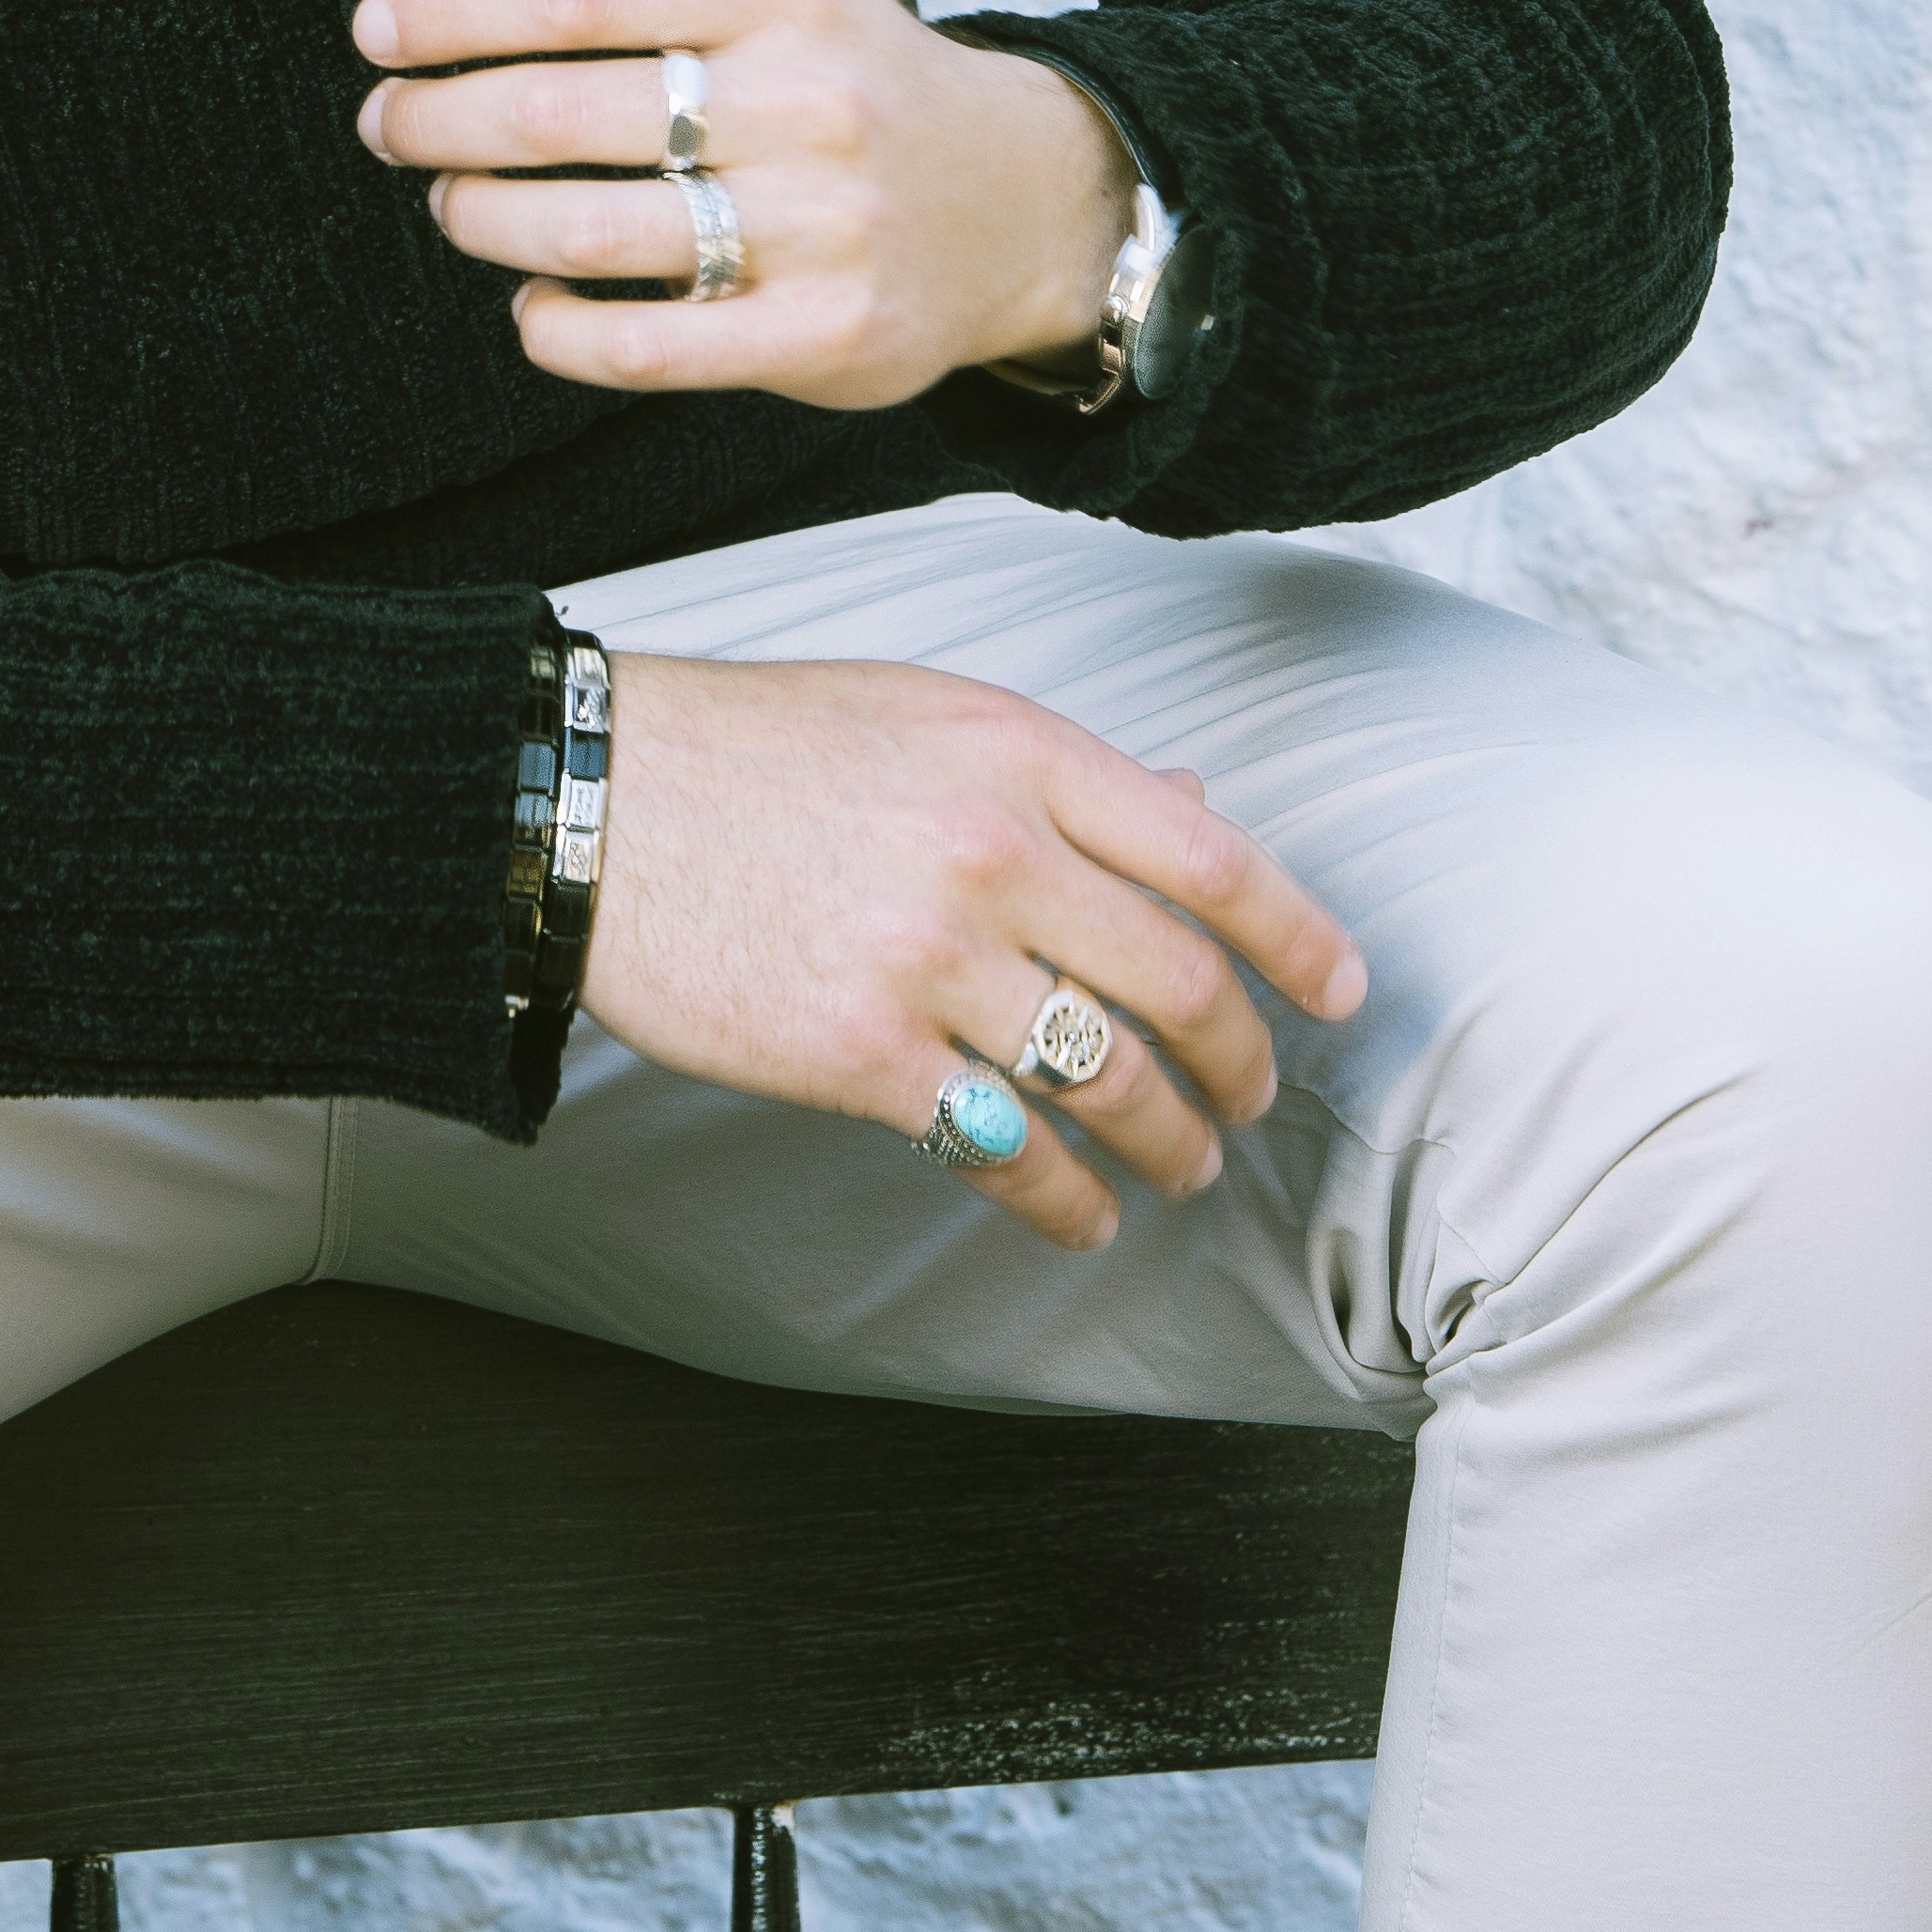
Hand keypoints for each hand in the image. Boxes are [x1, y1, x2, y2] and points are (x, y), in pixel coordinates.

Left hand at [352, 0, 1134, 404]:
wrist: (1010, 198)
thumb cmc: (832, 51)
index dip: (448, 13)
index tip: (376, 31)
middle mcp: (809, 97)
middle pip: (556, 116)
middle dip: (436, 121)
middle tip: (387, 124)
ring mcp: (823, 224)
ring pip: (586, 234)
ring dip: (480, 219)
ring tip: (451, 201)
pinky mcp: (825, 334)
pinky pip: (644, 348)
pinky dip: (555, 327)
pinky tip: (534, 299)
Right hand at [578, 651, 1367, 1247]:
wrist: (593, 801)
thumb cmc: (759, 748)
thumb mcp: (927, 714)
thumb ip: (1065, 772)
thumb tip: (1198, 813)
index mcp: (1019, 753)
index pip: (1211, 860)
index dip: (1297, 938)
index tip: (1339, 994)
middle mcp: (992, 852)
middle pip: (1178, 984)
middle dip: (1238, 1062)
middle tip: (1252, 1097)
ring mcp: (927, 959)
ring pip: (1105, 1080)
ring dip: (1168, 1144)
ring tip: (1182, 1167)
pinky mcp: (860, 1054)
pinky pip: (1004, 1150)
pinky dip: (1066, 1201)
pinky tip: (1084, 1218)